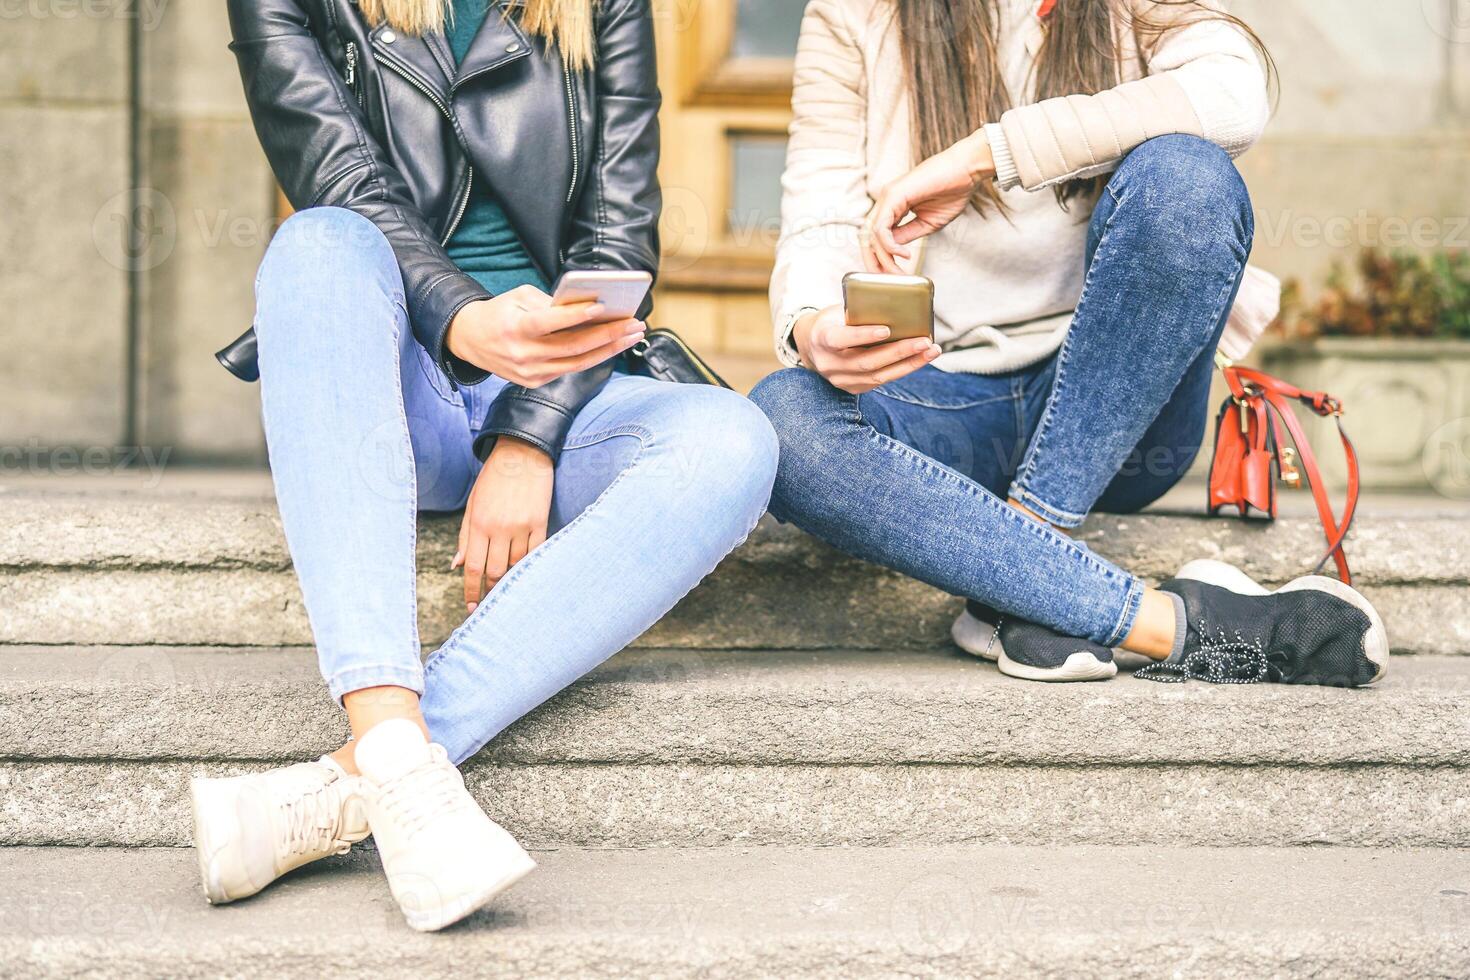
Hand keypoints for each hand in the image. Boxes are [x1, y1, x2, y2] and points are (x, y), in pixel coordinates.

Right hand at [447, 284, 644, 387]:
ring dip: (610, 348)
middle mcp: (523, 355)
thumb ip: (550, 303)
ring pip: (578, 363)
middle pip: (573, 347)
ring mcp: (530, 373)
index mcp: (516, 328)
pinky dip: (594, 356)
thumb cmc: (501, 312)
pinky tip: (613, 345)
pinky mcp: (535, 383)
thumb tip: (588, 308)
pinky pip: (570, 369)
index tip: (603, 306)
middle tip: (634, 323)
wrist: (470, 341)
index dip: (576, 316)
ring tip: (632, 335)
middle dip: (608, 334)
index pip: (550, 323)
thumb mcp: (518, 297)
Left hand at [453, 436, 553, 611]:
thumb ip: (465, 535)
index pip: (473, 566)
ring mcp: (521, 526)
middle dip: (490, 588)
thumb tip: (457, 565)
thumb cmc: (494, 478)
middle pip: (494, 571)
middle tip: (489, 599)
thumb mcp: (473, 503)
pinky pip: (535, 553)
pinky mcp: (539, 522)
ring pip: (515, 565)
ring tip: (506, 584)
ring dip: (509, 577)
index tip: (471, 606)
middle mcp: (499, 527)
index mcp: (479, 523)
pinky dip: (529, 565)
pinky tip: (525, 571)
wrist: (523, 453)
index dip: (471, 591)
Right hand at [793, 304, 940, 394]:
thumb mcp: (838, 311)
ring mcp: (840, 380)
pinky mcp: (853, 388)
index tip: (887, 330)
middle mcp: (829, 364)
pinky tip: (920, 358)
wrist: (812, 347)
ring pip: (878, 376)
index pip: (841, 339)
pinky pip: (881, 381)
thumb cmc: (833, 322)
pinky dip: (903, 369)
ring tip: (931, 351)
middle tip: (924, 341)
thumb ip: (860, 312)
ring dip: (909, 364)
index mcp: (821, 339)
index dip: (863, 336)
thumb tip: (899, 306)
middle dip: (899, 352)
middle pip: (867, 362)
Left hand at [865, 130, 995, 273]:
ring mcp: (887, 197)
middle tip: (886, 280)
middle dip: (873, 262)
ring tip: (899, 272)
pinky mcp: (893, 196)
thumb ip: (907, 235)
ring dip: (884, 258)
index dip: (880, 257)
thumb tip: (892, 251)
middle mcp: (886, 201)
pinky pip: (881, 227)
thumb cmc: (953, 192)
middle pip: (866, 236)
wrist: (967, 171)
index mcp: (893, 206)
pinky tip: (904, 255)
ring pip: (872, 235)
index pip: (875, 236)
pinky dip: (890, 246)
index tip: (892, 274)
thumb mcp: (926, 223)